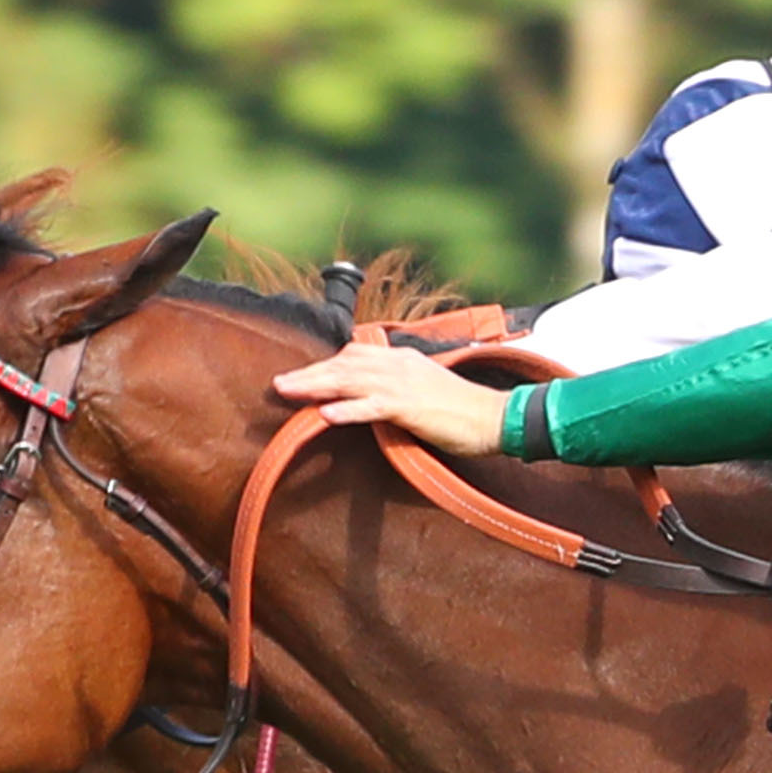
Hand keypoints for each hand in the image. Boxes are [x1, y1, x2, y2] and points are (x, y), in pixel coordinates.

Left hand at [273, 339, 514, 459]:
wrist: (493, 417)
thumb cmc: (462, 410)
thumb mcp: (425, 390)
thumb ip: (397, 389)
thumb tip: (374, 400)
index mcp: (400, 360)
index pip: (353, 355)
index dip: (325, 366)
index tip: (302, 377)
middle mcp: (396, 365)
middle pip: (343, 365)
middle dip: (309, 374)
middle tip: (278, 384)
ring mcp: (401, 384)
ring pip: (349, 381)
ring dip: (316, 386)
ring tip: (287, 392)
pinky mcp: (409, 407)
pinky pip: (371, 406)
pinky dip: (349, 409)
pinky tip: (327, 415)